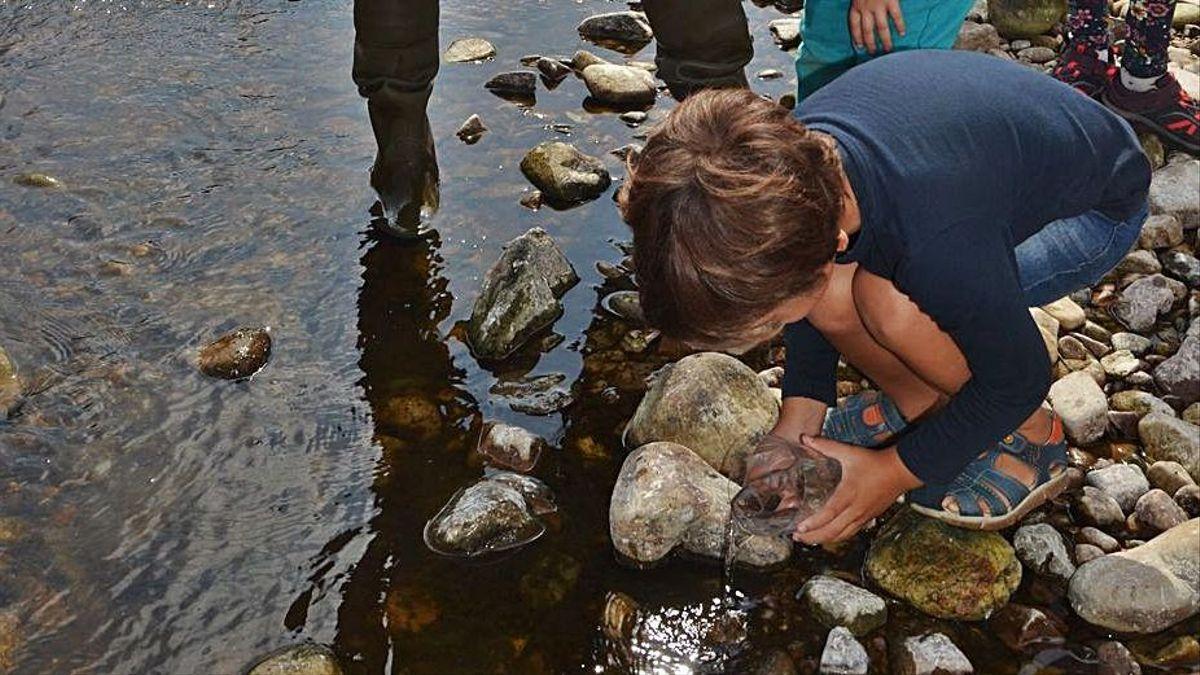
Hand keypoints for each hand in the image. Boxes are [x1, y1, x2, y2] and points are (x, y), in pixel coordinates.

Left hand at [792, 435, 921, 544]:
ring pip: (841, 536)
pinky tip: (828, 536)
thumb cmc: (875, 462)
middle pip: (832, 531)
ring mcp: (863, 516)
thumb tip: (806, 438)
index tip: (799, 528)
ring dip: (824, 539)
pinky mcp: (869, 518)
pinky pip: (851, 533)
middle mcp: (855, 510)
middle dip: (813, 537)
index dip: (813, 524)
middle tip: (796, 536)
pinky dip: (837, 537)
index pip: (828, 514)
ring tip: (808, 539)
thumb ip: (826, 446)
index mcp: (848, 494)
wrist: (900, 471)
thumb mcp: (849, 452)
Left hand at [849, 0, 905, 53]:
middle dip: (870, 43)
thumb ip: (860, 4)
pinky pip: (896, 16)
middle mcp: (865, 8)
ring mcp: (878, 5)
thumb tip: (863, 15)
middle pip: (867, 30)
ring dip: (885, 40)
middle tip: (873, 53)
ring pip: (881, 27)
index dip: (856, 37)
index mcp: (856, 5)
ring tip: (888, 49)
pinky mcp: (890, 1)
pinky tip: (902, 33)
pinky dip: (899, 25)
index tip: (859, 46)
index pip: (854, 25)